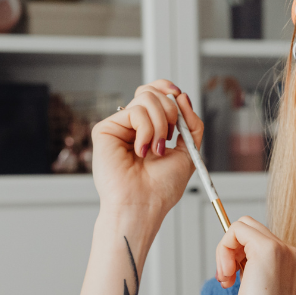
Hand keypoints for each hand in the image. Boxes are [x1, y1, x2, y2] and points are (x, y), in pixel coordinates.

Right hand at [91, 80, 202, 221]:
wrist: (143, 205)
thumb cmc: (161, 187)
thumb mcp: (188, 151)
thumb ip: (191, 123)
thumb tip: (181, 95)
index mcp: (149, 128)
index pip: (155, 93)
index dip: (167, 89)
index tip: (180, 97)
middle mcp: (132, 125)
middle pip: (151, 91)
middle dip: (170, 111)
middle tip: (168, 137)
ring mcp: (118, 126)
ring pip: (145, 98)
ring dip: (160, 124)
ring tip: (155, 150)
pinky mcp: (105, 129)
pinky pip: (135, 112)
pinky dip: (146, 130)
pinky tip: (141, 151)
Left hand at [216, 217, 295, 294]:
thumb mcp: (258, 294)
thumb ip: (252, 273)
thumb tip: (232, 260)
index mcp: (291, 263)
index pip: (258, 240)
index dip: (238, 255)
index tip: (231, 280)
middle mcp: (290, 252)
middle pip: (250, 228)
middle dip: (231, 250)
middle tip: (226, 278)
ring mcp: (281, 248)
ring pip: (241, 226)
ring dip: (225, 251)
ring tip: (226, 279)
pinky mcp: (267, 249)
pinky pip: (236, 229)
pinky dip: (224, 249)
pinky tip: (227, 274)